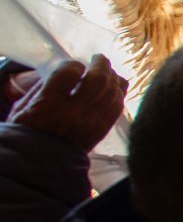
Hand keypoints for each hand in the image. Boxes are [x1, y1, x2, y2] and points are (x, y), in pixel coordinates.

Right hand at [8, 56, 125, 152]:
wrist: (38, 163)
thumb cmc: (27, 130)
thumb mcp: (23, 107)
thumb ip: (44, 86)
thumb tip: (67, 72)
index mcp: (47, 105)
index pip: (69, 73)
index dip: (73, 64)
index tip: (73, 66)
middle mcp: (72, 114)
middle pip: (98, 80)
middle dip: (101, 64)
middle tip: (99, 58)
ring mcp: (90, 123)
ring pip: (112, 92)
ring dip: (113, 77)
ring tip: (108, 71)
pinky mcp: (101, 131)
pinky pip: (117, 107)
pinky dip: (119, 93)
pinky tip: (114, 87)